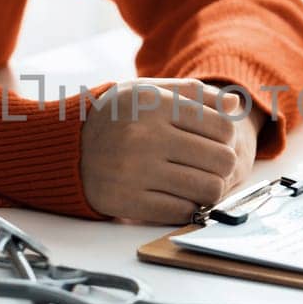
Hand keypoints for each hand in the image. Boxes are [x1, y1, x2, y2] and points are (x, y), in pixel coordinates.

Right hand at [80, 79, 257, 223]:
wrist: (65, 149)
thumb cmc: (116, 117)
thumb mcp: (147, 91)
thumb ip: (192, 93)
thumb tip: (236, 105)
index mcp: (153, 105)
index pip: (222, 126)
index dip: (228, 137)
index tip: (216, 142)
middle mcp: (145, 137)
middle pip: (221, 160)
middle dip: (223, 165)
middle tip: (210, 165)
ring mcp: (136, 172)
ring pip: (208, 189)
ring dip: (210, 189)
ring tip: (199, 182)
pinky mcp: (129, 202)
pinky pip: (183, 211)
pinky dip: (189, 207)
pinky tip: (179, 196)